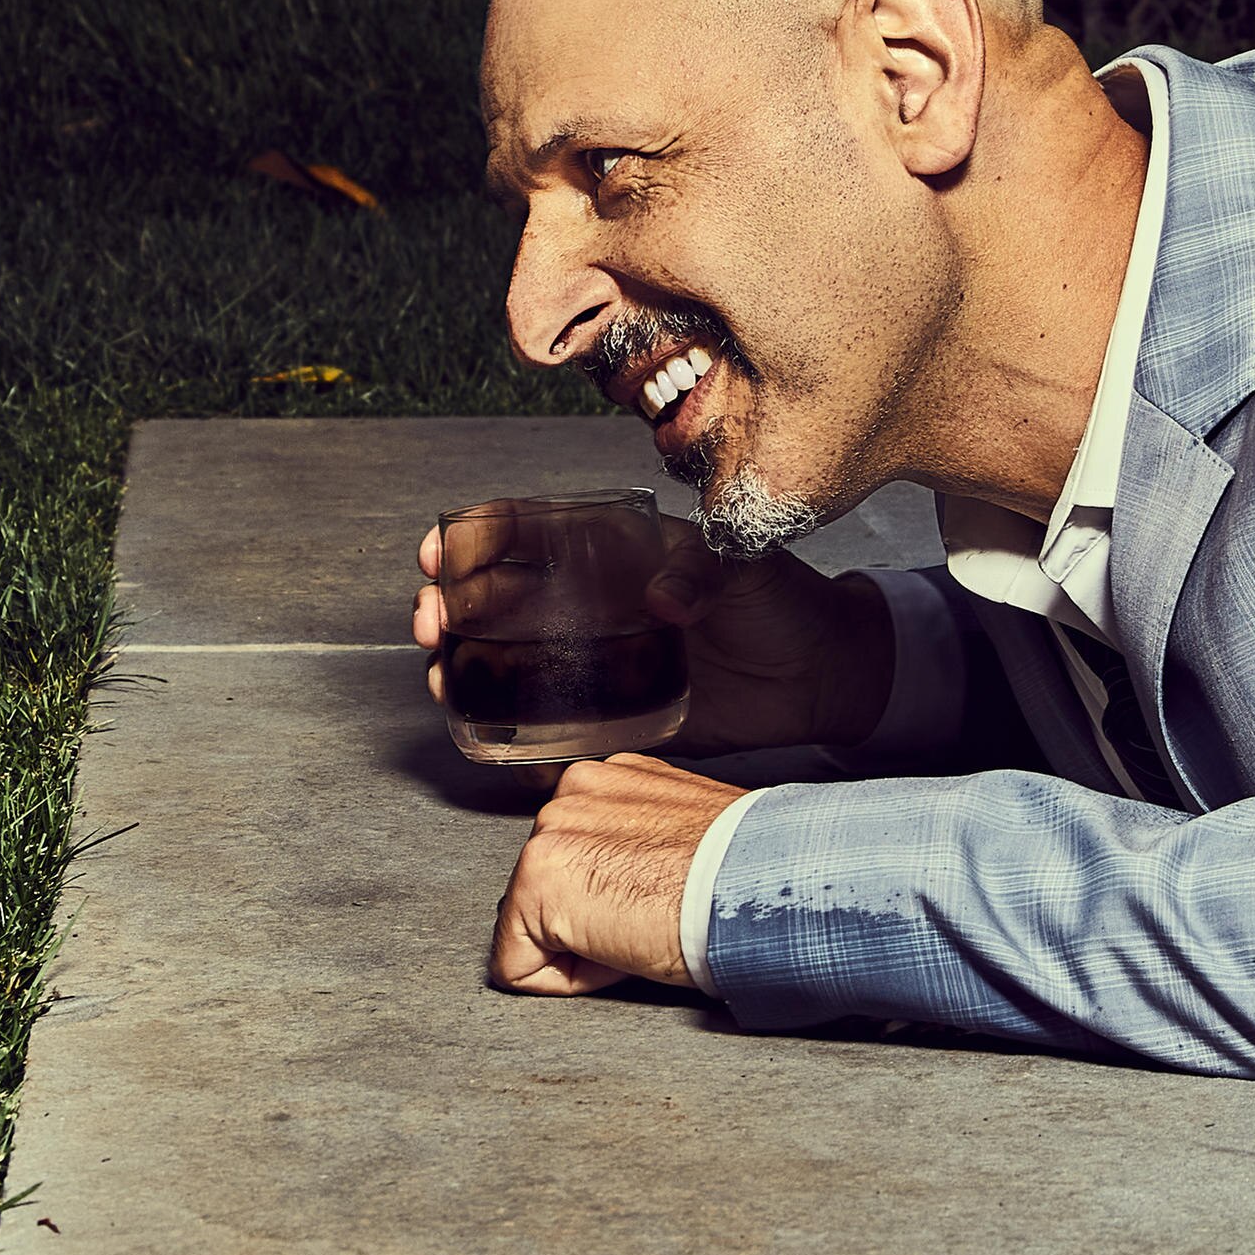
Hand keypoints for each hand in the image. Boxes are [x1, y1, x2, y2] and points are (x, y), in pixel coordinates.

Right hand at [412, 519, 891, 754]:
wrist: (823, 676)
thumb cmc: (786, 604)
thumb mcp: (747, 568)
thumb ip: (705, 573)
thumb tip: (662, 596)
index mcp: (616, 552)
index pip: (531, 532)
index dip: (477, 537)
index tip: (441, 552)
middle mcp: (595, 603)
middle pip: (499, 595)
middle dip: (450, 602)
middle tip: (430, 618)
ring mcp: (599, 659)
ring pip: (507, 655)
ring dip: (462, 658)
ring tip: (439, 670)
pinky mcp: (614, 713)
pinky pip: (547, 719)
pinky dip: (507, 722)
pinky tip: (479, 722)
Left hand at [487, 753, 753, 995]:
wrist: (763, 891)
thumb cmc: (746, 877)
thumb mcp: (689, 839)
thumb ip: (644, 843)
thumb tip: (635, 876)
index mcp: (611, 782)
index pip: (577, 864)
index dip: (613, 906)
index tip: (659, 904)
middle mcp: (574, 792)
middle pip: (548, 894)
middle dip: (590, 924)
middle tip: (653, 921)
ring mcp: (550, 832)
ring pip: (532, 928)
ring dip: (581, 947)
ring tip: (642, 931)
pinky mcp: (538, 880)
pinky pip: (518, 964)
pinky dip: (565, 980)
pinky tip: (621, 952)